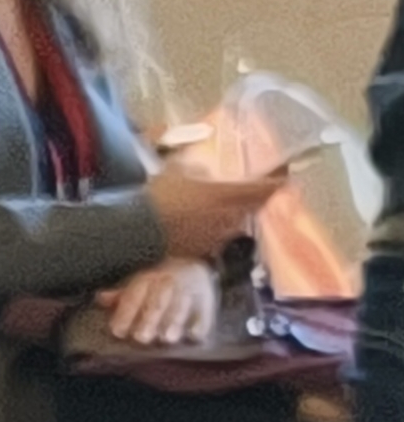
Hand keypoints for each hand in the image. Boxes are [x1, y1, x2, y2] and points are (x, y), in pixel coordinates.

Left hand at [100, 255, 220, 350]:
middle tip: (141, 338)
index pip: (134, 296)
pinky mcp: (206, 302)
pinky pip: (204, 313)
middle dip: (149, 320)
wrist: (194, 266)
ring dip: (174, 322)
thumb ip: (119, 297)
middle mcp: (168, 284)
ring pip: (181, 307)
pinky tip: (193, 335)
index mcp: (147, 280)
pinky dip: (199, 324)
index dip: (125, 314)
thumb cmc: (157, 285)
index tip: (117, 332)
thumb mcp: (138, 286)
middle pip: (157, 303)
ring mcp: (189, 292)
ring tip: (168, 338)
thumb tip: (100, 298)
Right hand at [145, 162, 284, 260]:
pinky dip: (213, 230)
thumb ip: (197, 169)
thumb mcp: (176, 170)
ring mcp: (217, 237)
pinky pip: (216, 237)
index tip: (284, 175)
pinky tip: (199, 226)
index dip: (277, 180)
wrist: (136, 232)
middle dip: (252, 199)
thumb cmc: (158, 196)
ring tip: (219, 210)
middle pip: (252, 207)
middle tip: (247, 192)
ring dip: (231, 215)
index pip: (265, 188)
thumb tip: (206, 171)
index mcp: (228, 194)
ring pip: (234, 223)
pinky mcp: (202, 252)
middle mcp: (230, 217)